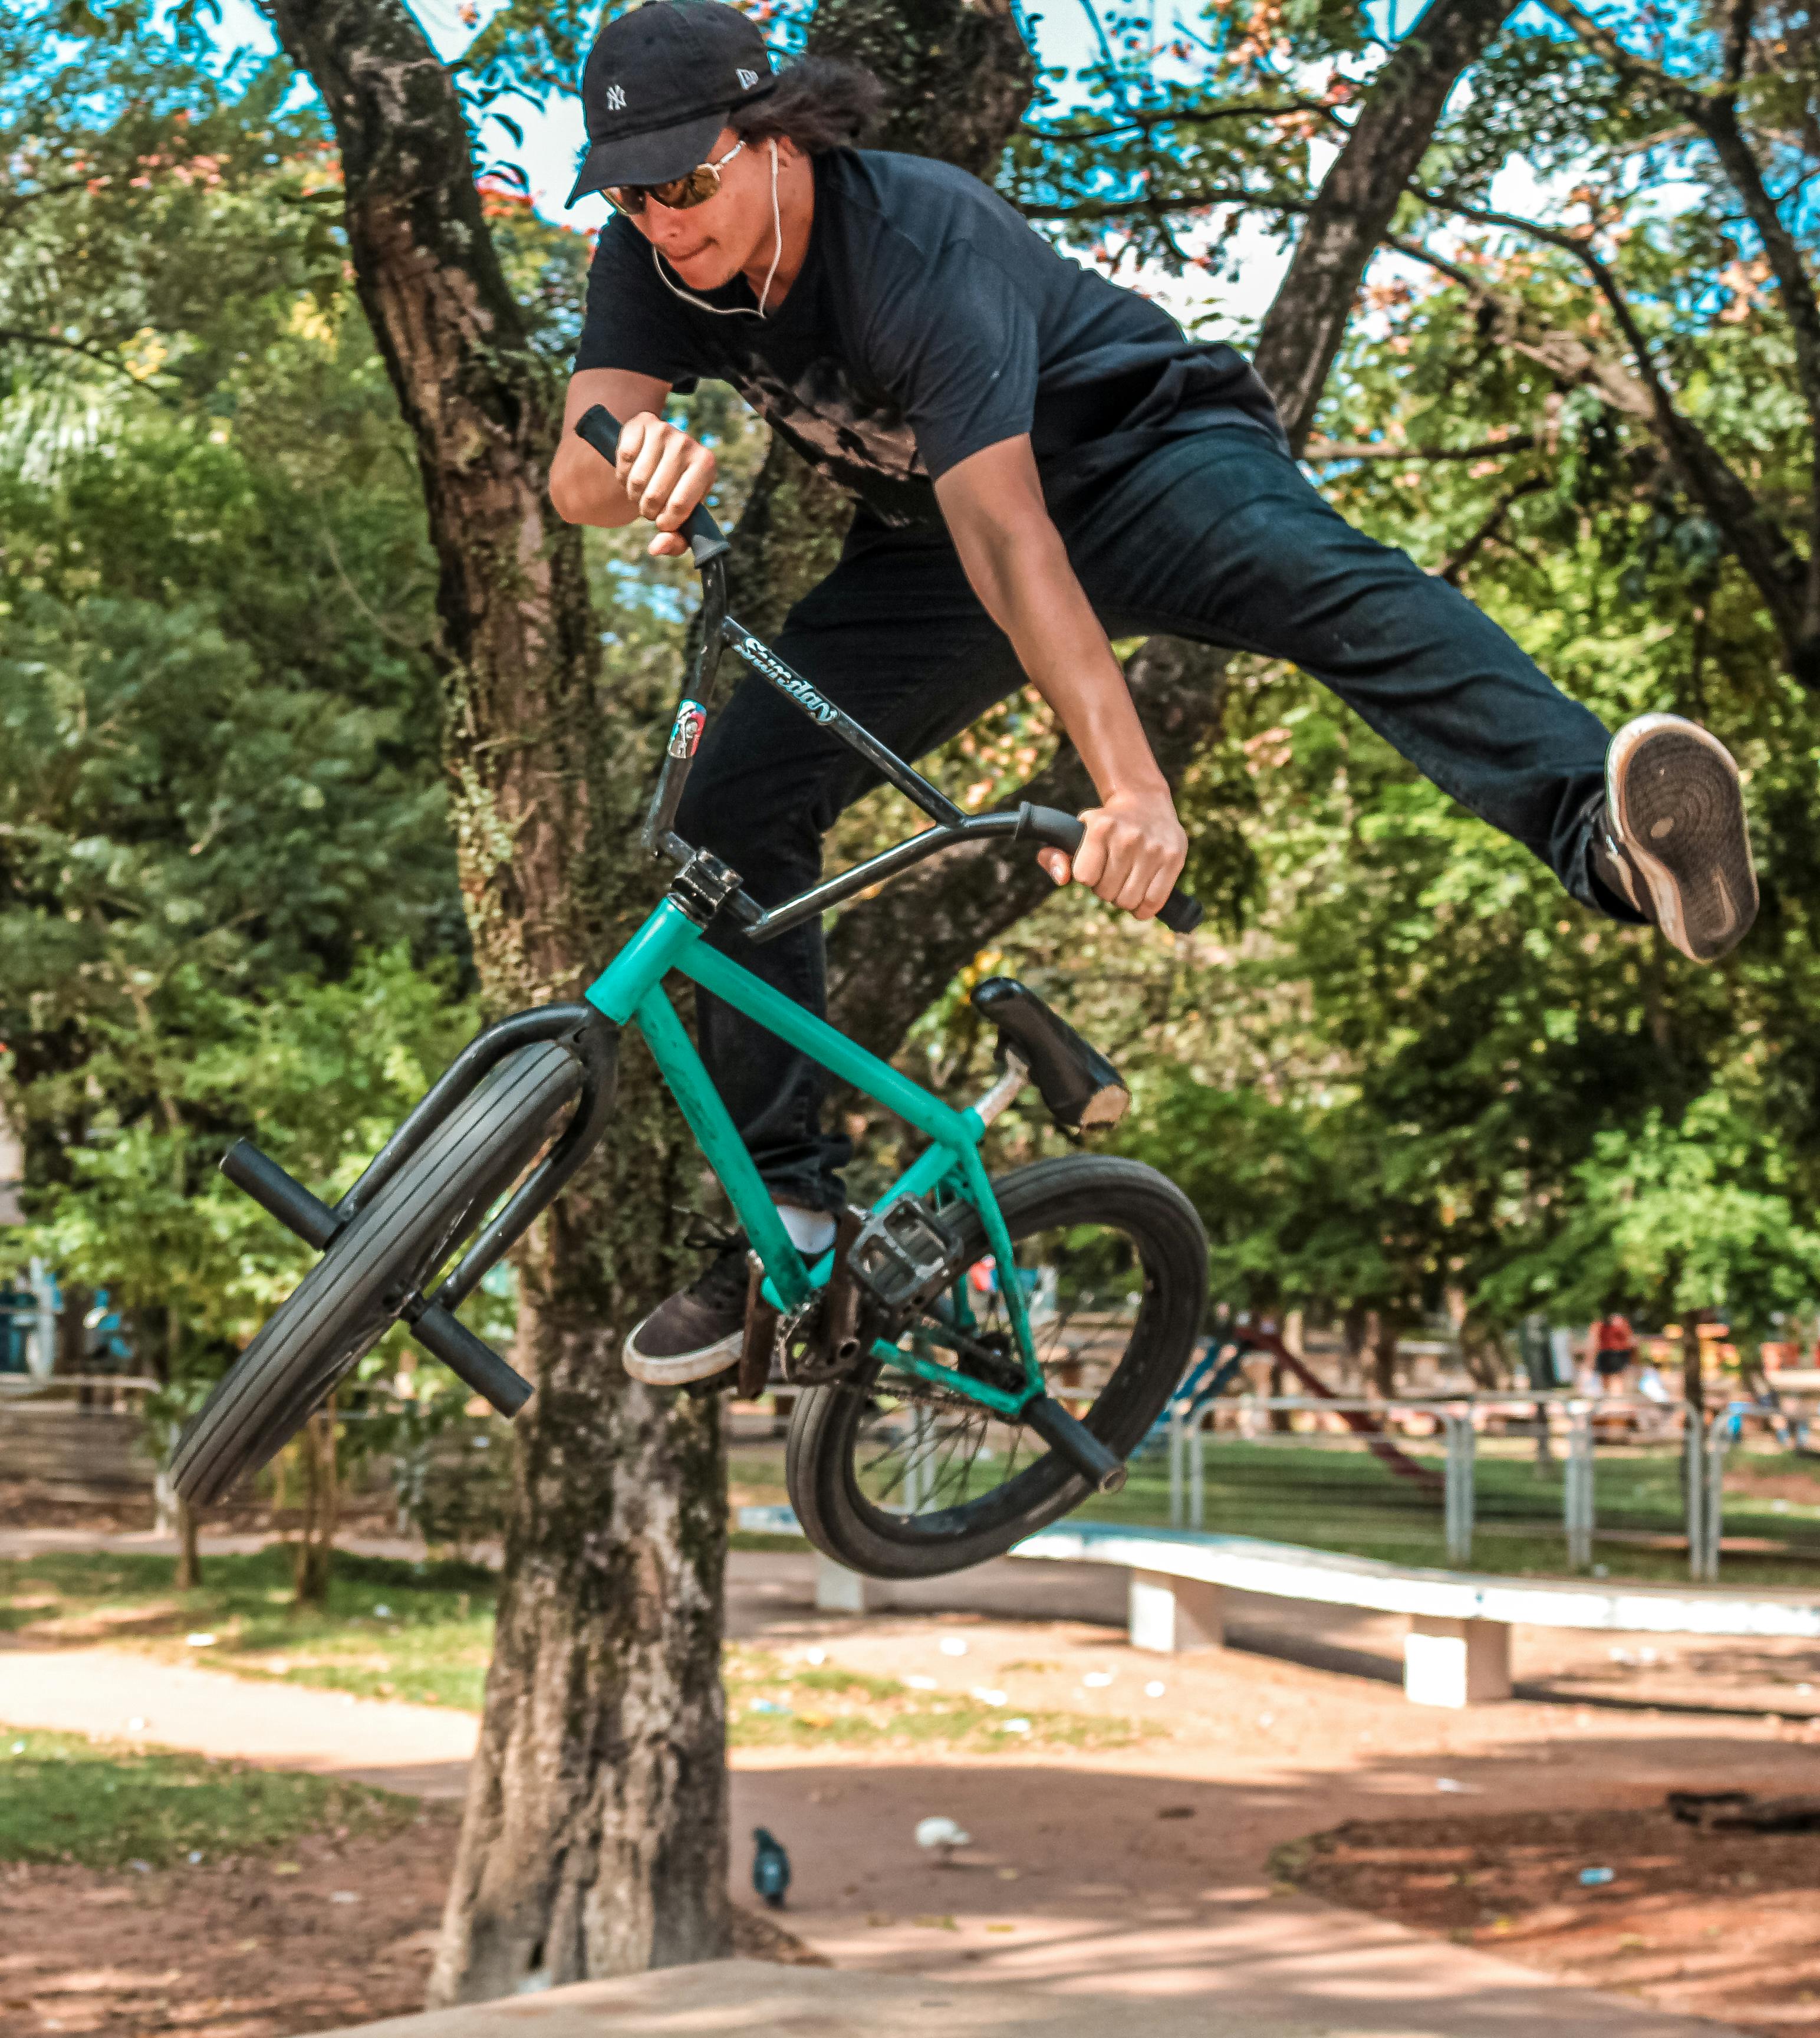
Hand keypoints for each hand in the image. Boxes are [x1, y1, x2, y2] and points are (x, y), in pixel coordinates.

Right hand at [614, 412, 716, 557]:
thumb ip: (675, 541)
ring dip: (633, 494)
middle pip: (655, 494)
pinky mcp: (641, 422)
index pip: (679, 506)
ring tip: (641, 491)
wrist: (660, 457)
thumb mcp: (681, 519)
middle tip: (649, 506)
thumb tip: (656, 548)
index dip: (664, 522)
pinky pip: (624, 458)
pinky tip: (631, 472)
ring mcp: (664, 429)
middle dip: (647, 510)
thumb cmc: (674, 493)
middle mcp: (687, 443)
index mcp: (706, 465)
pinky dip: (623, 473)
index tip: (662, 522)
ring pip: (637, 480)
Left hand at [1038, 786, 1186, 920]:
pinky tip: (1141, 898)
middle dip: (1105, 889)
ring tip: (1126, 881)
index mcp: (1100, 828)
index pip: (1084, 878)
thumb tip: (1062, 878)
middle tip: (1112, 874)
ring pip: (1128, 901)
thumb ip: (1053, 855)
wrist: (1145, 800)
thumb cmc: (1105, 825)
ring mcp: (1153, 848)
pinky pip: (1154, 902)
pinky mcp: (1174, 858)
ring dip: (1123, 899)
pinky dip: (1143, 909)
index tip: (1095, 867)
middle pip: (1106, 893)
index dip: (1088, 877)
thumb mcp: (1074, 833)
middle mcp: (1128, 837)